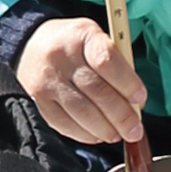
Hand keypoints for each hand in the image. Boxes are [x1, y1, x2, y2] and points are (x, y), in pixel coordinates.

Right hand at [17, 16, 150, 146]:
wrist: (30, 45)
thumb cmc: (73, 46)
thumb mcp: (96, 39)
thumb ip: (116, 66)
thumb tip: (134, 103)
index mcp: (82, 36)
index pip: (107, 61)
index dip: (127, 84)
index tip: (140, 99)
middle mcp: (61, 56)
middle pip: (97, 91)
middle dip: (121, 116)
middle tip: (135, 130)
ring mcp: (47, 79)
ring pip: (81, 111)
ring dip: (104, 128)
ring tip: (117, 135)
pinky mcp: (38, 98)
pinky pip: (63, 122)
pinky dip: (84, 134)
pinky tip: (96, 135)